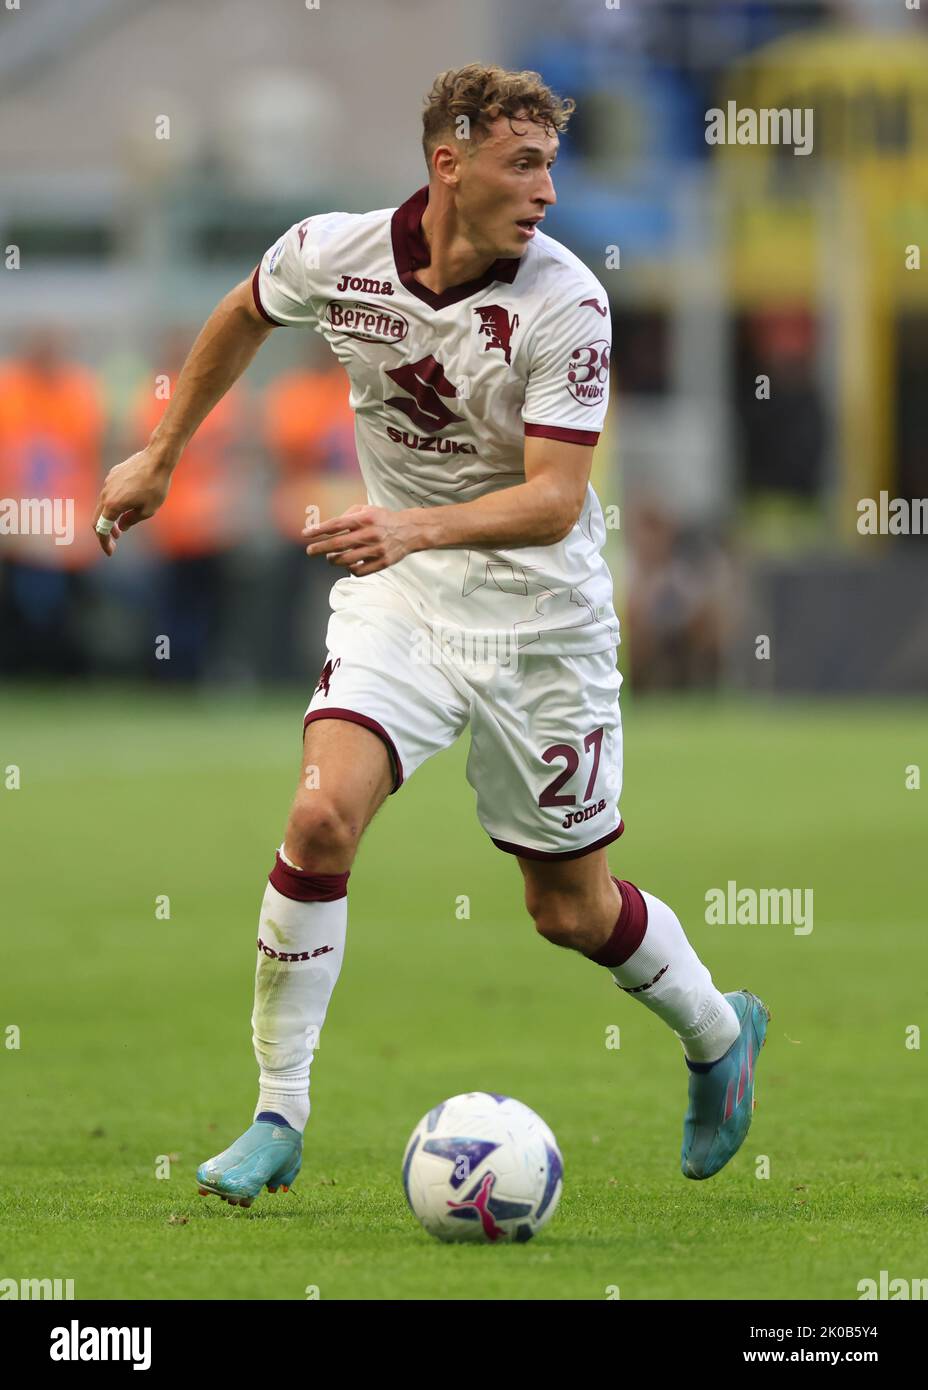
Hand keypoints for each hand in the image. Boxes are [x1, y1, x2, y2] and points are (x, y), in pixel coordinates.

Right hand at [92, 448, 173, 555]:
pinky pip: (109, 493)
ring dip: (109, 518)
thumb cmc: (155, 486)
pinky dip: (113, 505)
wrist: (156, 459)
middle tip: (113, 542)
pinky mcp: (113, 475)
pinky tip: (125, 506)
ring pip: (103, 505)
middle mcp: (106, 494)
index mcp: (112, 505)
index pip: (102, 529)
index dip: (104, 542)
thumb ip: (131, 520)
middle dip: (104, 533)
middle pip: (98, 518)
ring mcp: (108, 483)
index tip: (110, 552)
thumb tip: (121, 526)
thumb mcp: (148, 510)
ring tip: (120, 527)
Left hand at [303, 504, 421, 575]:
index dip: (318, 530)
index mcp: (365, 519)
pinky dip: (349, 569)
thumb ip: (347, 516)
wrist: (410, 531)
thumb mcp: (366, 510)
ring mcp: (376, 550)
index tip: (305, 534)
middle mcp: (370, 534)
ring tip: (329, 558)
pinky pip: (359, 571)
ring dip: (333, 560)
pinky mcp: (382, 563)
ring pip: (346, 560)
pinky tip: (347, 565)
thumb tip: (327, 528)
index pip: (336, 525)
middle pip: (338, 544)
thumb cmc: (383, 519)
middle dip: (320, 548)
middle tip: (310, 551)